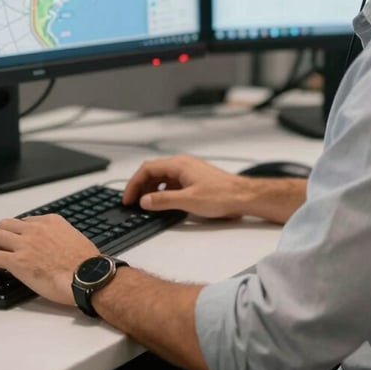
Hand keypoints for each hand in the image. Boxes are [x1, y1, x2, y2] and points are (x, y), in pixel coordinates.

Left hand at [0, 214, 96, 304]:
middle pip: (6, 224)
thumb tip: (54, 245)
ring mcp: (26, 244)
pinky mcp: (18, 261)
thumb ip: (60, 236)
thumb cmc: (86, 263)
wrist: (87, 276)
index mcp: (51, 221)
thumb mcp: (74, 238)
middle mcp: (36, 228)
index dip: (15, 232)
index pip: (25, 221)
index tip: (12, 241)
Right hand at [122, 154, 249, 218]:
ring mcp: (188, 172)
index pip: (147, 169)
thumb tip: (144, 201)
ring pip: (162, 177)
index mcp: (179, 164)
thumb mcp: (188, 201)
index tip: (127, 198)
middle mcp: (182, 165)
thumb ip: (163, 200)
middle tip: (132, 203)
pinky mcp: (194, 180)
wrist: (242, 196)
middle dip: (140, 186)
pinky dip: (162, 192)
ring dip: (150, 190)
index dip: (134, 184)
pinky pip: (171, 183)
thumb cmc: (221, 195)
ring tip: (145, 205)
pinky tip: (162, 204)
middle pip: (153, 171)